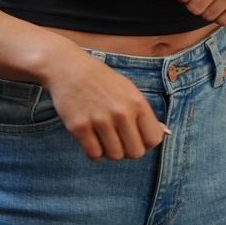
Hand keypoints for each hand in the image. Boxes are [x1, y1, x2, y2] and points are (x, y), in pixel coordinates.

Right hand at [44, 50, 168, 161]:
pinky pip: (94, 154)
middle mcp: (120, 112)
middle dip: (128, 151)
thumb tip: (155, 138)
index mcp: (136, 102)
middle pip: (135, 152)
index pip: (153, 139)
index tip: (137, 139)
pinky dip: (94, 152)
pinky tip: (92, 140)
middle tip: (119, 142)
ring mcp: (99, 120)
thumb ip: (141, 114)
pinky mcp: (79, 127)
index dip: (146, 143)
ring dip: (110, 152)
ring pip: (115, 156)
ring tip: (104, 140)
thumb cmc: (102, 81)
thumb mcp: (128, 90)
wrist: (70, 69)